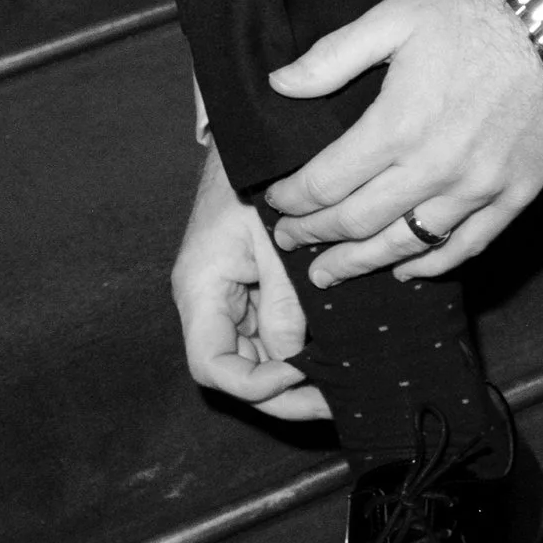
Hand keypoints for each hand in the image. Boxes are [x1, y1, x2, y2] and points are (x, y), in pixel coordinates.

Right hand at [173, 141, 320, 416]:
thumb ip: (282, 298)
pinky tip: (335, 353)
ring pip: (257, 358)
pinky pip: (272, 332)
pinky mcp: (254, 290)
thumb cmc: (253, 178)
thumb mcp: (270, 236)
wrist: (255, 142)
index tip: (299, 376)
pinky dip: (299, 349)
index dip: (254, 386)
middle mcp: (210, 304)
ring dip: (295, 376)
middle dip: (283, 394)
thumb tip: (295, 357)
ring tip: (342, 383)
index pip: (212, 366)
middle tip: (335, 400)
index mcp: (200, 290)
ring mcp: (232, 299)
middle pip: (237, 372)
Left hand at [260, 0, 542, 284]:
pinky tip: (405, 269)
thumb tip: (278, 85)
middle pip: (357, 223)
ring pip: (406, 244)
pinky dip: (430, 265)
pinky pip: (466, 246)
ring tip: (331, 272)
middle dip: (314, 237)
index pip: (326, 184)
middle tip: (290, 242)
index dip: (293, 200)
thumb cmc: (473, 18)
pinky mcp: (515, 195)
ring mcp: (478, 188)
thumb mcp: (395, 18)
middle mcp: (434, 168)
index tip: (277, 203)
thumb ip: (331, 57)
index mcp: (397, 125)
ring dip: (361, 263)